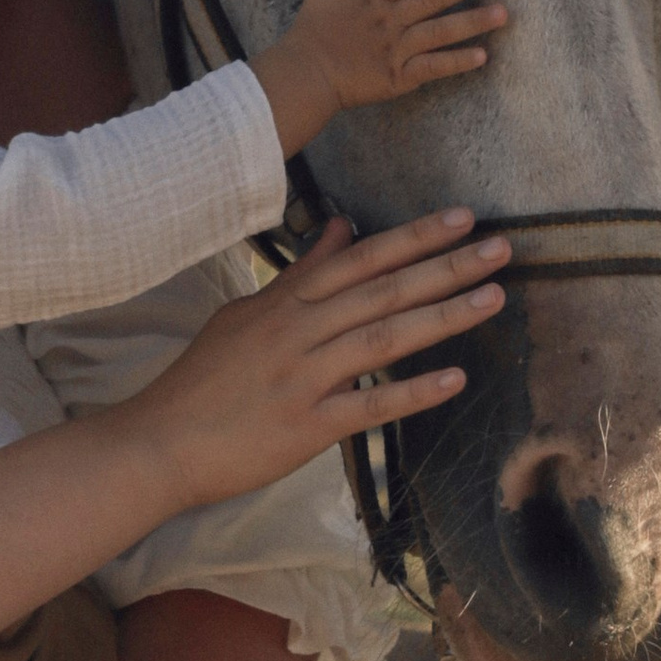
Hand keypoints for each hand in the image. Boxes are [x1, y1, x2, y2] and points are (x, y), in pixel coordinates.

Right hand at [119, 209, 507, 513]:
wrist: (160, 442)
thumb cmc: (204, 380)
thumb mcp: (247, 314)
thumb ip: (300, 273)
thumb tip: (342, 227)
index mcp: (286, 303)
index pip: (361, 259)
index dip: (413, 237)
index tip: (461, 218)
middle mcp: (298, 332)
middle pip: (382, 290)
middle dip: (445, 266)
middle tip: (500, 247)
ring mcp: (303, 379)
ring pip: (383, 339)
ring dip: (442, 316)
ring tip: (494, 298)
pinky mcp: (306, 427)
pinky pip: (368, 407)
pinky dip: (412, 393)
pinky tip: (455, 380)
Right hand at [252, 0, 507, 155]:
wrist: (303, 77)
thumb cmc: (313, 32)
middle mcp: (388, 21)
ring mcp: (395, 50)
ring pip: (439, 33)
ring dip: (472, 23)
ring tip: (503, 13)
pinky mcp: (398, 78)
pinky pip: (431, 69)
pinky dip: (456, 63)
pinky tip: (483, 56)